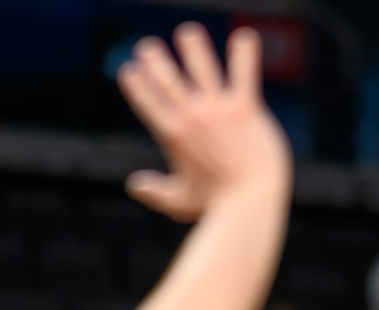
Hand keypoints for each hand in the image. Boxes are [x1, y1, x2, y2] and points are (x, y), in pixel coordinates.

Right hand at [118, 24, 290, 222]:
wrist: (250, 203)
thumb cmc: (216, 206)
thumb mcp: (178, 201)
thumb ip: (155, 191)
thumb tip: (133, 186)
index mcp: (172, 135)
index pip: (147, 101)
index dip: (135, 84)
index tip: (128, 71)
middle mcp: (192, 116)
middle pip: (167, 79)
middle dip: (153, 60)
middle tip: (146, 47)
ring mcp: (218, 109)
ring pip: (202, 68)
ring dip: (192, 48)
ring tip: (187, 34)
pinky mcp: (245, 108)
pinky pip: (244, 74)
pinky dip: (244, 54)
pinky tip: (245, 36)